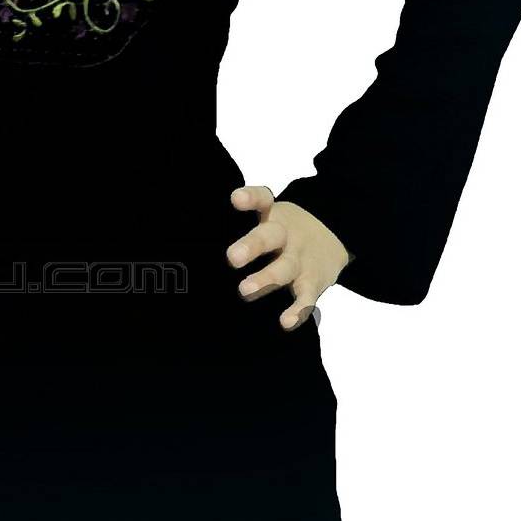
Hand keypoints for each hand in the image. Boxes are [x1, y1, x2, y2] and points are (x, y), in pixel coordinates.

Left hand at [226, 185, 352, 330]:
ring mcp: (300, 259)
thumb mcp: (267, 217)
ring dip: (265, 279)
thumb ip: (235, 226)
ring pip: (284, 268)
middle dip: (251, 246)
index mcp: (271, 216)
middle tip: (231, 257)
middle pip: (269, 237)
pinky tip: (285, 321)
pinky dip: (298, 310)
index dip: (250, 198)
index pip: (262, 200)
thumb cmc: (283, 231)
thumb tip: (185, 238)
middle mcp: (285, 235)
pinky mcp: (313, 282)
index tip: (235, 199)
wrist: (335, 235)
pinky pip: (306, 297)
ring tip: (245, 290)